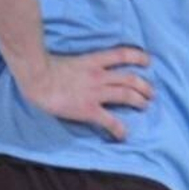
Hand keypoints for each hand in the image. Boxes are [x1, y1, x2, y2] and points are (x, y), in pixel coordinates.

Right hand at [16, 46, 153, 140]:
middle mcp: (99, 75)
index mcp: (93, 61)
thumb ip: (81, 64)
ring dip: (139, 101)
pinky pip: (109, 120)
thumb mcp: (70, 59)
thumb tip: (83, 68)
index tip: (148, 61)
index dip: (139, 56)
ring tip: (145, 105)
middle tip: (151, 92)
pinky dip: (119, 128)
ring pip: (126, 95)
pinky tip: (124, 135)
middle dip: (144, 85)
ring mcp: (95, 92)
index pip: (122, 54)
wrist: (37, 79)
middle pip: (130, 78)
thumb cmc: (45, 68)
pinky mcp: (88, 109)